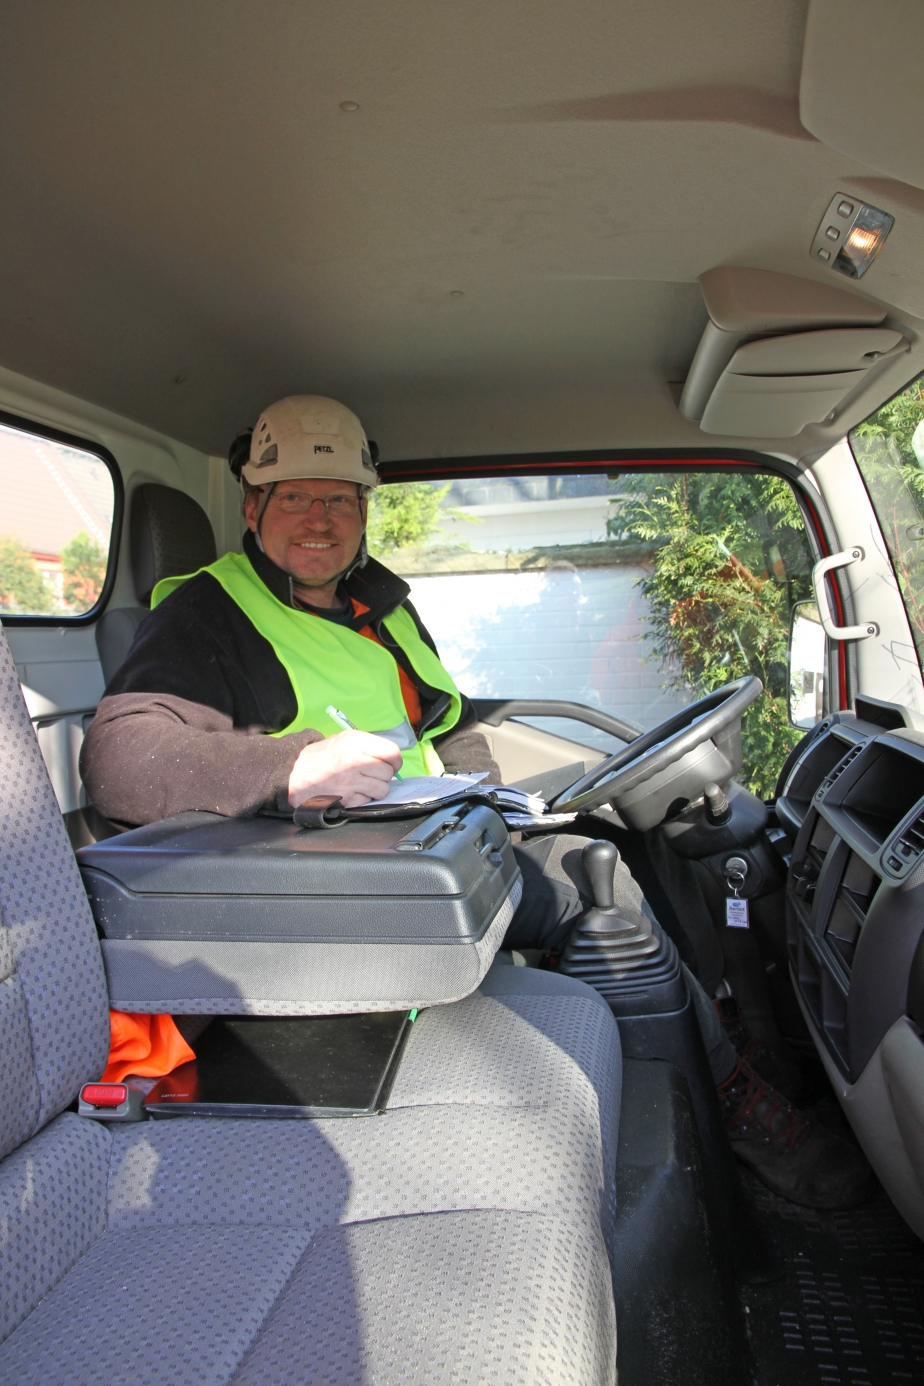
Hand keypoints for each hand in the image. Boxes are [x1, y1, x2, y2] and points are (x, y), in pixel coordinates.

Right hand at [288, 730, 402, 808]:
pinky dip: (363, 798)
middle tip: (371, 774)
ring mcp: (352, 782)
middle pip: (388, 773)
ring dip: (376, 789)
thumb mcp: (345, 740)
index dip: (395, 761)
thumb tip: (392, 759)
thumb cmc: (323, 756)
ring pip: (383, 789)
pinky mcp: (348, 799)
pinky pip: (368, 800)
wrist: (296, 774)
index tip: (391, 764)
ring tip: (363, 783)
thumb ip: (369, 746)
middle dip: (383, 776)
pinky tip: (352, 791)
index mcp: (356, 742)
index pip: (392, 753)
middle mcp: (355, 761)